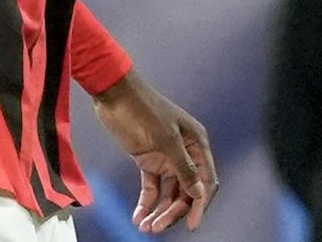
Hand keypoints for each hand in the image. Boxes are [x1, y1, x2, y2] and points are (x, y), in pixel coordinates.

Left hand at [93, 70, 217, 233]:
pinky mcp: (148, 161)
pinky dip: (146, 203)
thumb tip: (199, 193)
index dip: (200, 205)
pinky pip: (151, 188)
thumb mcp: (167, 139)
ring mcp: (166, 158)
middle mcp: (185, 153)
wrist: (115, 95)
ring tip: (145, 226)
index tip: (192, 225)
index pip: (206, 182)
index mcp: (197, 144)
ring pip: (168, 193)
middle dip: (173, 212)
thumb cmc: (145, 110)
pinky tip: (139, 216)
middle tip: (156, 227)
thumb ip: (184, 167)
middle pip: (186, 192)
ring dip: (159, 211)